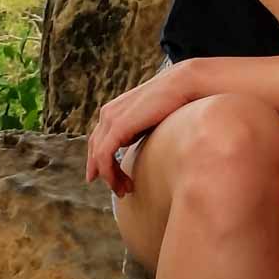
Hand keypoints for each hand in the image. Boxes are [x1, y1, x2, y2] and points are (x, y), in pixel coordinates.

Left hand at [85, 62, 193, 197]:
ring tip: (125, 191)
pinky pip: (104, 155)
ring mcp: (110, 118)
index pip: (99, 142)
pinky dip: (110, 173)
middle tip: (121, 191)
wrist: (182, 86)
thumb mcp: (149, 122)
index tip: (114, 181)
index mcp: (113, 111)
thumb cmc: (172, 104)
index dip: (101, 163)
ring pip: (98, 155)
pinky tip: (123, 184)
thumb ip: (138, 132)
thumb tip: (138, 148)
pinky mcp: (118, 125)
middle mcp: (107, 114)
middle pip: (95, 149)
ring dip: (110, 177)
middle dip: (105, 173)